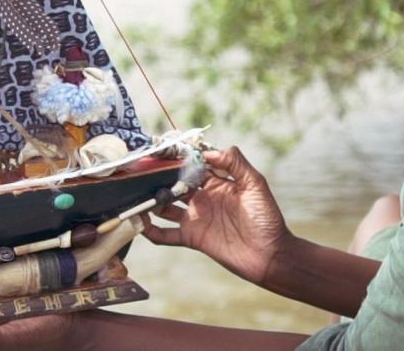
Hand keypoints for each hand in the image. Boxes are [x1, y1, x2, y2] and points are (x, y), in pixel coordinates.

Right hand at [143, 146, 292, 285]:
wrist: (270, 255)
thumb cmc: (266, 218)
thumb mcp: (255, 185)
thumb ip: (235, 164)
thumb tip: (208, 152)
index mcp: (217, 182)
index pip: (192, 165)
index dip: (178, 158)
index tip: (160, 149)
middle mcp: (202, 197)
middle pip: (174, 183)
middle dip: (158, 177)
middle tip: (139, 170)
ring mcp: (196, 217)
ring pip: (165, 206)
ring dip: (150, 201)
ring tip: (133, 193)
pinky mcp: (192, 237)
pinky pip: (166, 234)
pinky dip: (151, 230)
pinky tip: (139, 223)